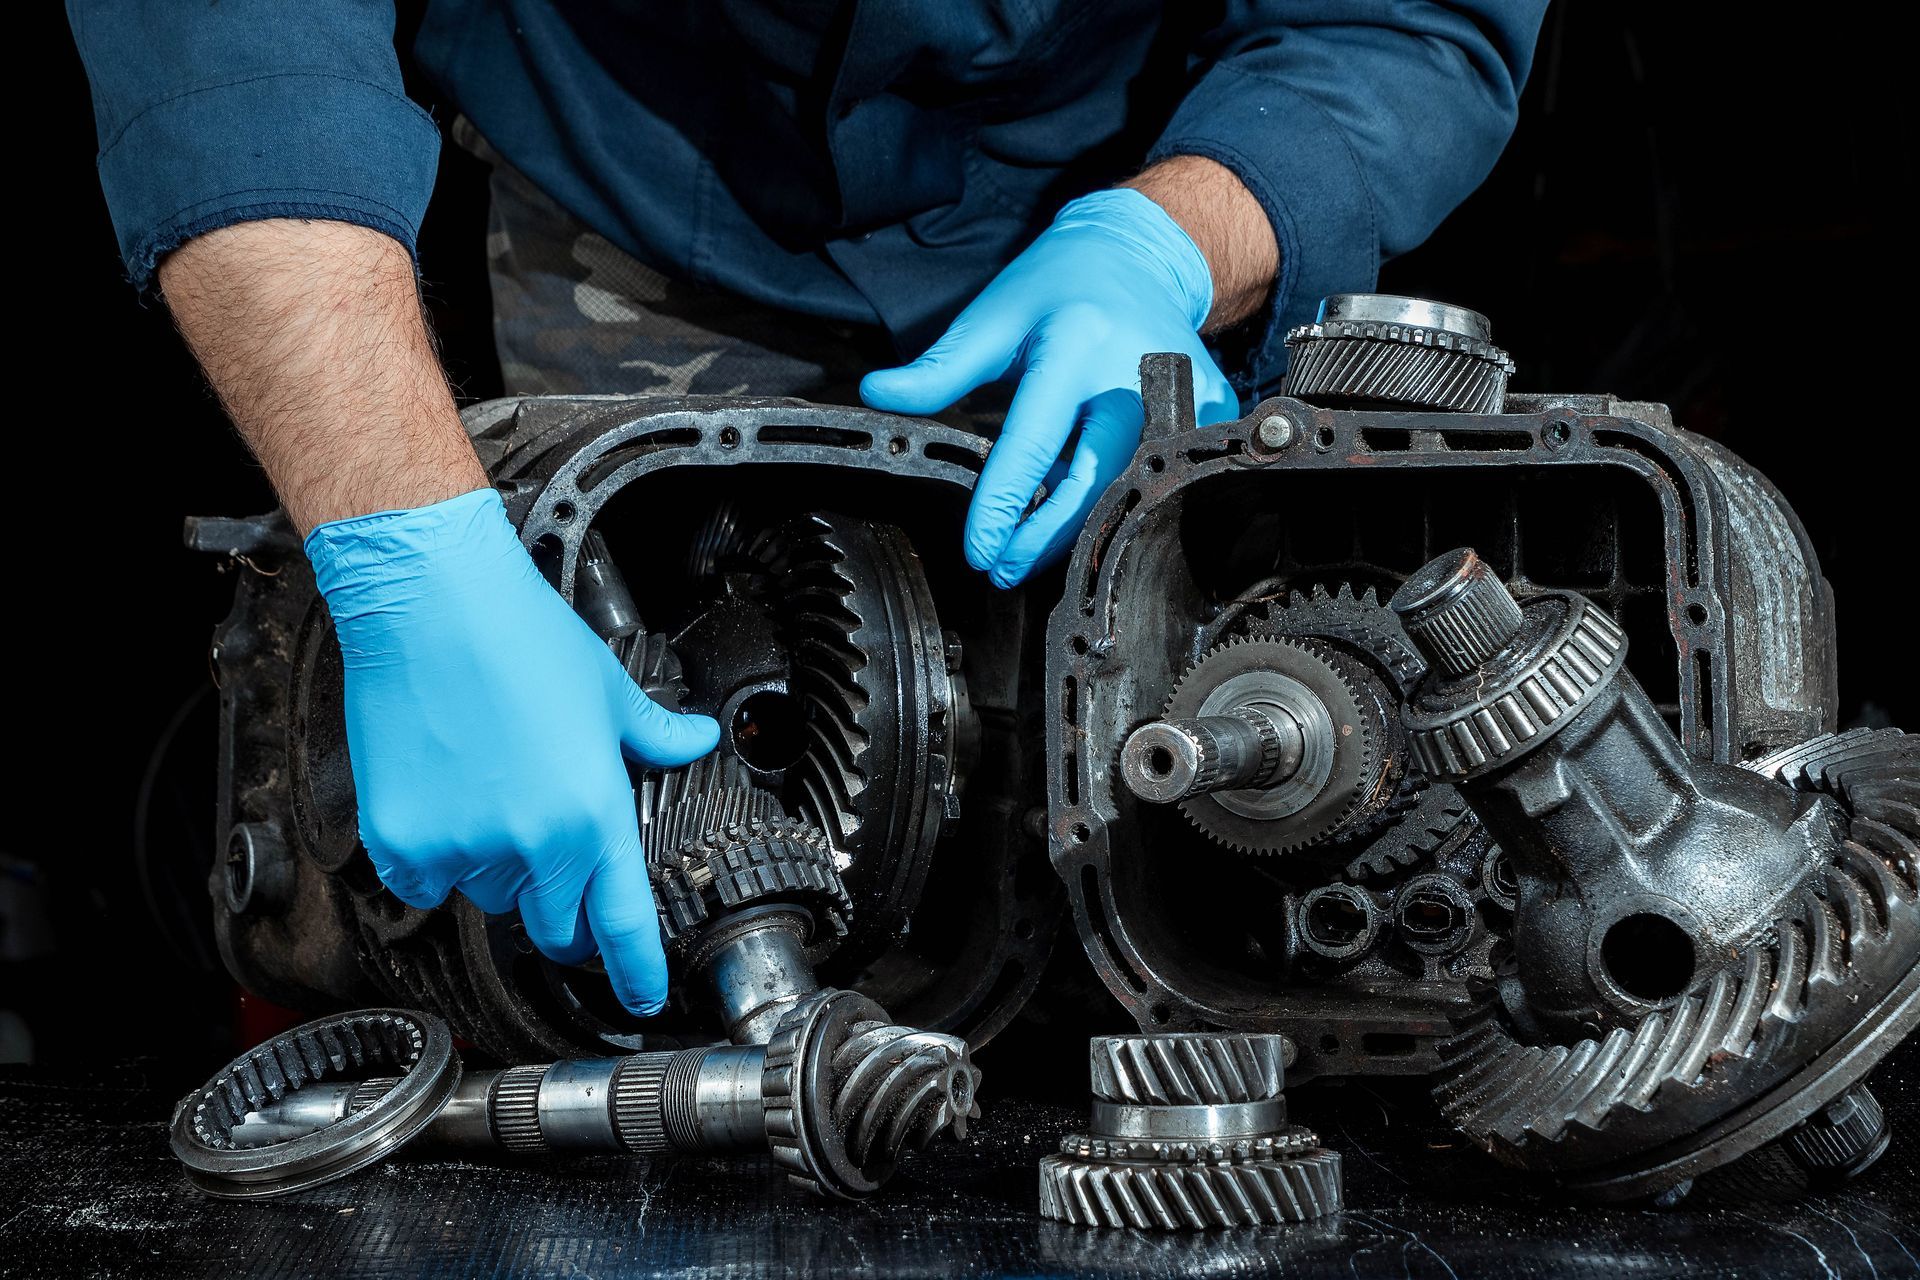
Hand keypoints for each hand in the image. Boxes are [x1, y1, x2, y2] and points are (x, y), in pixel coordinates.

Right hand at [306, 487, 719, 1014]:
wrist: (431, 604)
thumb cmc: (520, 638)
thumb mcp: (609, 690)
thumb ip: (655, 735)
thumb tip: (697, 742)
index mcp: (593, 816)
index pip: (620, 924)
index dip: (636, 971)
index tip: (643, 998)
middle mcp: (531, 845)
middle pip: (552, 923)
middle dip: (558, 905)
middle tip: (550, 853)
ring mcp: (462, 849)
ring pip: (487, 894)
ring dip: (495, 867)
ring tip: (491, 787)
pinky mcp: (402, 841)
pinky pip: (424, 881)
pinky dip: (433, 856)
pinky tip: (442, 795)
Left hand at [861, 188, 1238, 585]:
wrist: (1141, 255)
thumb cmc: (1058, 287)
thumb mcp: (992, 318)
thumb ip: (939, 368)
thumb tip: (877, 394)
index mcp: (1077, 345)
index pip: (1033, 445)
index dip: (1002, 507)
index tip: (978, 552)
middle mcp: (1136, 372)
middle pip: (1095, 482)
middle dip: (1046, 538)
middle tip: (1004, 569)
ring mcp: (1186, 391)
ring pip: (1133, 489)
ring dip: (1081, 529)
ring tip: (1033, 550)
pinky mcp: (1212, 409)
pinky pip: (1166, 474)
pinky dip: (1123, 501)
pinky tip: (1085, 519)